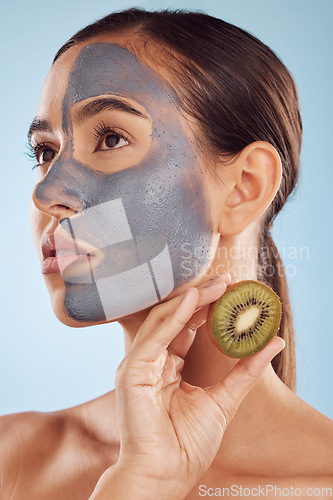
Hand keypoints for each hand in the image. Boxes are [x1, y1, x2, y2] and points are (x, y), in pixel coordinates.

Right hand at [89, 274, 284, 499]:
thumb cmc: (187, 444)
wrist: (167, 474)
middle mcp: (150, 361)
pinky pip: (155, 337)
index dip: (206, 308)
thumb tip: (272, 343)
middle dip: (200, 298)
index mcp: (166, 367)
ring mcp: (138, 365)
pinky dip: (173, 317)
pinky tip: (192, 300)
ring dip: (190, 300)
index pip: (185, 328)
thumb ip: (244, 370)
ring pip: (163, 321)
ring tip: (216, 285)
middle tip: (226, 280)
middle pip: (174, 319)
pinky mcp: (132, 371)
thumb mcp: (223, 399)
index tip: (230, 291)